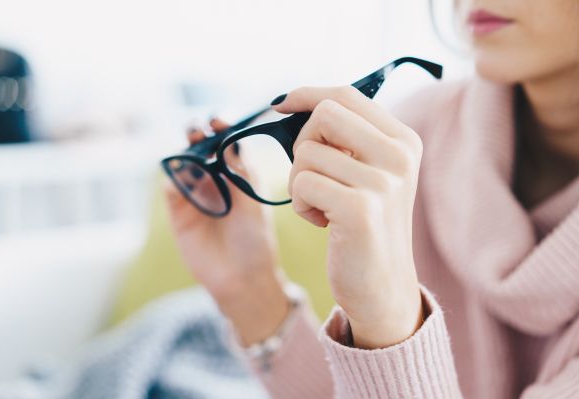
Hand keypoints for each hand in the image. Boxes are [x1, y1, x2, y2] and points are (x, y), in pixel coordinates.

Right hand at [164, 119, 289, 344]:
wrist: (242, 277)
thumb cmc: (255, 238)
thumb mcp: (251, 200)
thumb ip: (238, 171)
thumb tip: (229, 140)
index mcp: (237, 175)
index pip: (225, 145)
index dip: (220, 130)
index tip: (218, 120)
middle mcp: (215, 182)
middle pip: (200, 151)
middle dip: (197, 136)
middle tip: (196, 129)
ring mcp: (196, 197)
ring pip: (183, 167)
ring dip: (183, 154)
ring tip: (189, 150)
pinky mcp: (179, 214)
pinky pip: (171, 190)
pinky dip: (173, 180)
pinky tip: (180, 179)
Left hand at [274, 87, 423, 348]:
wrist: (382, 287)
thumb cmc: (365, 225)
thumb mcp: (370, 174)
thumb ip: (347, 138)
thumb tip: (294, 102)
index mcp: (404, 141)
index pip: (346, 95)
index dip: (306, 94)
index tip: (281, 104)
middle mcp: (400, 156)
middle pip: (324, 114)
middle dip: (302, 142)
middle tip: (313, 174)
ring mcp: (383, 183)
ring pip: (306, 153)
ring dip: (300, 182)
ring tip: (323, 207)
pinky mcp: (360, 210)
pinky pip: (302, 183)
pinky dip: (300, 204)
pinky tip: (322, 223)